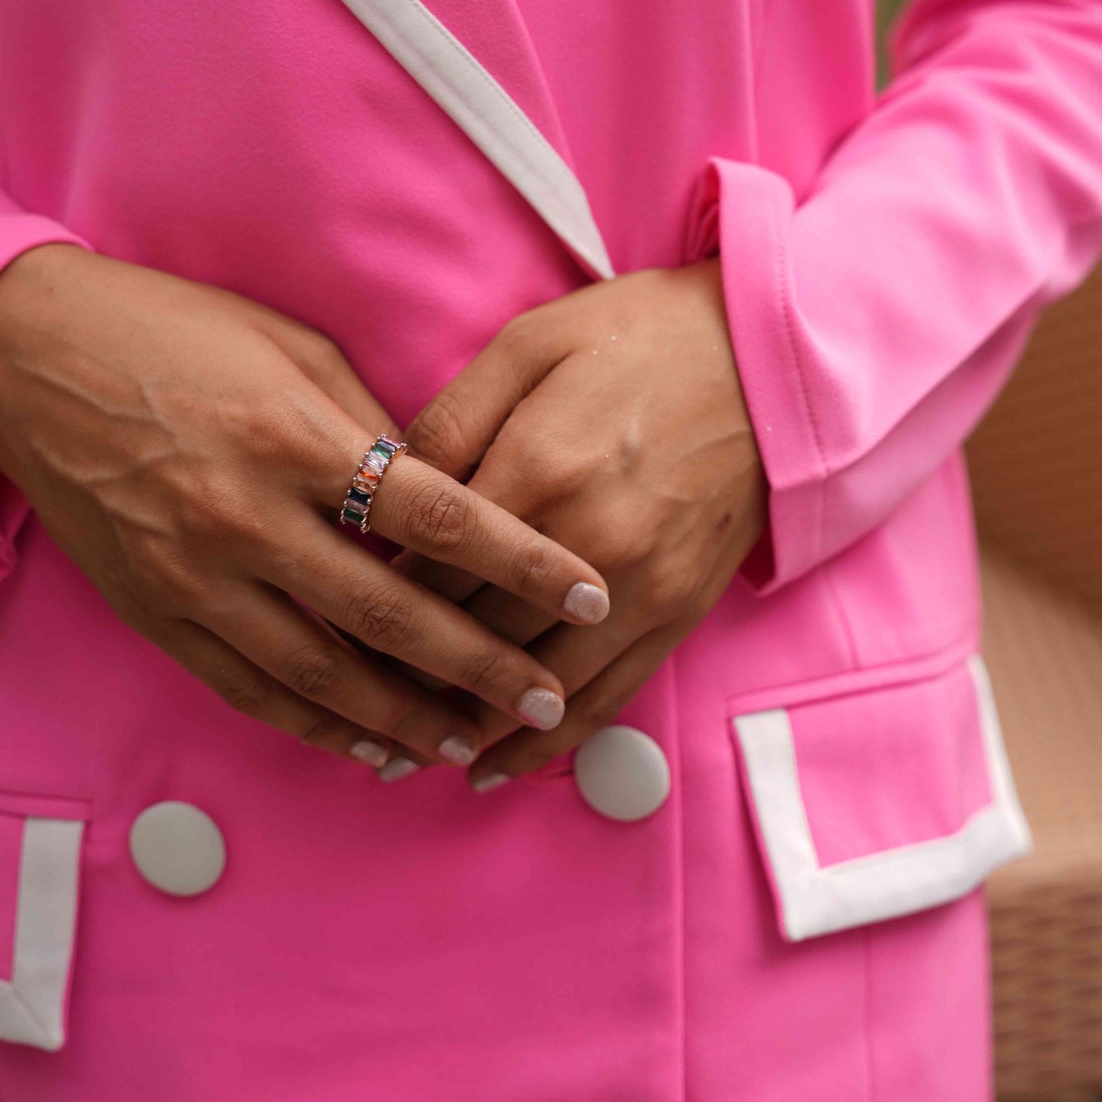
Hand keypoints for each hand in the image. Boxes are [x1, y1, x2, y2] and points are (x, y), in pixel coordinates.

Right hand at [0, 245, 609, 770]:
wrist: (31, 359)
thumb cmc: (173, 332)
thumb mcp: (292, 349)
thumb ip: (373, 426)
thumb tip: (446, 493)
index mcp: (298, 437)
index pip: (439, 513)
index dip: (523, 560)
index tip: (587, 592)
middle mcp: (250, 517)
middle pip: (393, 613)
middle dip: (482, 665)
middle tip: (547, 699)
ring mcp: (197, 575)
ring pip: (324, 673)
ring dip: (407, 717)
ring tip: (473, 742)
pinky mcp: (157, 612)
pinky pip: (251, 689)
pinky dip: (318, 724)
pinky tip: (371, 744)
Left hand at [390, 262, 766, 789]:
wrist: (771, 356)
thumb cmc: (642, 335)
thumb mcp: (531, 341)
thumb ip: (454, 415)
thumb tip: (387, 485)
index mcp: (536, 469)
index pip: (428, 568)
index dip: (370, 603)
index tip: (330, 622)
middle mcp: (586, 545)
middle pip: (470, 635)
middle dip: (403, 671)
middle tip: (344, 697)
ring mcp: (639, 588)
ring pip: (530, 685)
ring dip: (461, 725)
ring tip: (397, 754)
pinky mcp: (678, 610)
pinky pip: (604, 698)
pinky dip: (545, 743)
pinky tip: (493, 766)